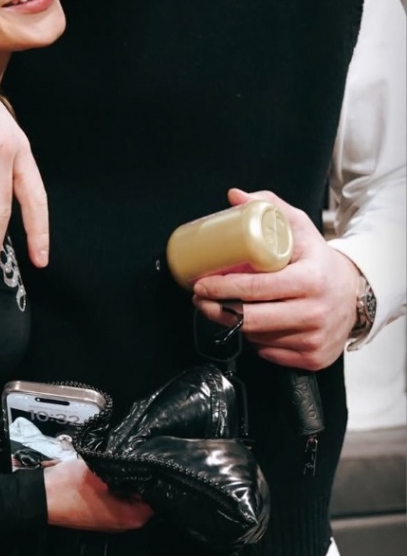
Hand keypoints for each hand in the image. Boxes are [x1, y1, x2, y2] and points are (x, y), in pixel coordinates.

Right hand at [43, 458, 152, 531]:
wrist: (40, 496)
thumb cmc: (69, 487)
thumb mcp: (102, 470)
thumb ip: (127, 466)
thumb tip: (145, 458)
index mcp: (131, 517)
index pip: (157, 496)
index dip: (154, 477)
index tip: (151, 462)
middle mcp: (125, 523)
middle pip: (144, 497)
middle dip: (140, 478)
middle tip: (134, 459)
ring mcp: (111, 519)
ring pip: (129, 495)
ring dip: (125, 480)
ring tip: (118, 463)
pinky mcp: (100, 513)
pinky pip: (116, 497)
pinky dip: (114, 485)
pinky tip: (106, 472)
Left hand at [191, 187, 360, 370]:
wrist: (355, 293)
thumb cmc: (319, 260)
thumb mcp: (298, 227)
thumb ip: (268, 206)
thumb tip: (235, 197)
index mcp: (310, 280)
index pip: (255, 288)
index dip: (222, 288)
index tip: (202, 284)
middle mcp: (314, 312)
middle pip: (250, 319)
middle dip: (217, 309)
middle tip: (201, 299)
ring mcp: (314, 338)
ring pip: (256, 337)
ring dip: (234, 324)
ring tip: (226, 307)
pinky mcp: (313, 358)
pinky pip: (269, 353)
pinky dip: (256, 340)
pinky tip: (254, 323)